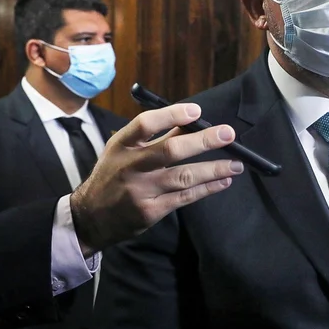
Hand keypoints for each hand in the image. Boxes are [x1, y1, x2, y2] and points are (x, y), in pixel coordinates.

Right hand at [70, 104, 243, 254]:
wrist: (90, 218)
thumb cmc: (114, 175)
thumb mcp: (123, 151)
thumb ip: (155, 137)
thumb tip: (192, 122)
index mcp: (121, 145)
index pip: (145, 124)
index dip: (172, 115)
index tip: (197, 111)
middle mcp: (129, 167)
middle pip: (170, 150)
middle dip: (202, 141)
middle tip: (228, 134)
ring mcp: (140, 191)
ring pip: (183, 177)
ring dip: (213, 169)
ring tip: (237, 164)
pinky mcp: (150, 211)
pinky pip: (185, 197)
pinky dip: (207, 188)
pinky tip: (223, 181)